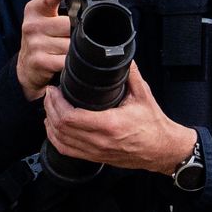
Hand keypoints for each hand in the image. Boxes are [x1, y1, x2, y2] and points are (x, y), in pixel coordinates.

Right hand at [16, 0, 69, 101]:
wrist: (26, 65)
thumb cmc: (40, 38)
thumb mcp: (43, 17)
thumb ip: (57, 5)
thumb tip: (82, 0)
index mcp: (35, 11)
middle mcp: (32, 26)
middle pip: (68, 25)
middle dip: (76, 32)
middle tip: (72, 36)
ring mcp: (35, 44)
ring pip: (69, 44)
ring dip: (74, 49)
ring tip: (67, 49)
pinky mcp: (40, 61)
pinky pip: (65, 60)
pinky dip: (70, 62)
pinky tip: (66, 60)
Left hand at [43, 64, 196, 173]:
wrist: (162, 149)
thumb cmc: (154, 124)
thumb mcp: (143, 94)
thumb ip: (130, 73)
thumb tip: (120, 54)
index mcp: (110, 124)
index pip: (70, 117)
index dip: (56, 103)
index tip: (54, 90)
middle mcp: (100, 141)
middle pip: (61, 127)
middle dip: (50, 108)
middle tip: (50, 94)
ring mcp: (96, 152)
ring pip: (60, 140)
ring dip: (50, 123)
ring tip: (50, 107)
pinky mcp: (95, 158)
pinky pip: (67, 151)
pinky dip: (55, 138)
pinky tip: (54, 128)